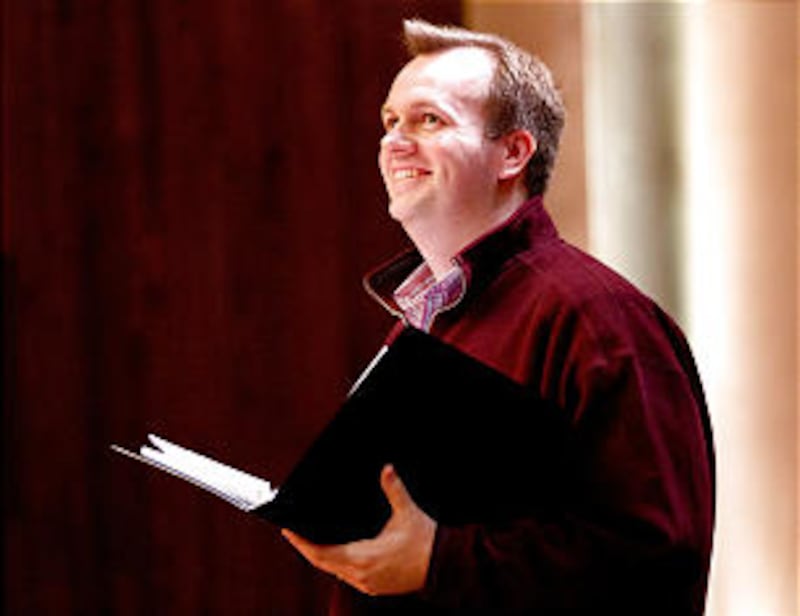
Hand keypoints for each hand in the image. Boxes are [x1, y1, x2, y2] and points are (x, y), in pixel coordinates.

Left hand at [282, 464, 436, 595]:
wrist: (445, 566)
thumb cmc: (426, 540)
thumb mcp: (407, 511)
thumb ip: (394, 489)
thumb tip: (386, 469)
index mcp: (362, 557)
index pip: (320, 553)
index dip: (301, 542)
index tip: (288, 529)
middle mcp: (360, 574)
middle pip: (323, 563)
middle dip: (308, 547)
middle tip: (295, 531)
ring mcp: (368, 583)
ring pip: (335, 571)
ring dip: (323, 557)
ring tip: (313, 539)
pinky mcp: (376, 587)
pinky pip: (348, 577)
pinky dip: (338, 564)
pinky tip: (339, 552)